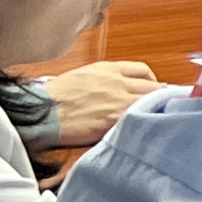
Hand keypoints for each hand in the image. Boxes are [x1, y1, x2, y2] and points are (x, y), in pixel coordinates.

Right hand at [35, 61, 159, 147]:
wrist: (42, 112)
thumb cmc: (53, 97)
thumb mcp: (82, 77)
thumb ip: (104, 80)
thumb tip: (117, 88)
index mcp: (108, 69)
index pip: (143, 69)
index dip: (151, 80)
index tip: (152, 89)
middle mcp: (118, 82)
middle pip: (153, 86)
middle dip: (159, 97)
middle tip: (159, 108)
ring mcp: (120, 101)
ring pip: (152, 103)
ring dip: (156, 111)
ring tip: (156, 121)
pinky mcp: (116, 120)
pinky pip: (141, 119)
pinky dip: (147, 124)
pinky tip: (146, 132)